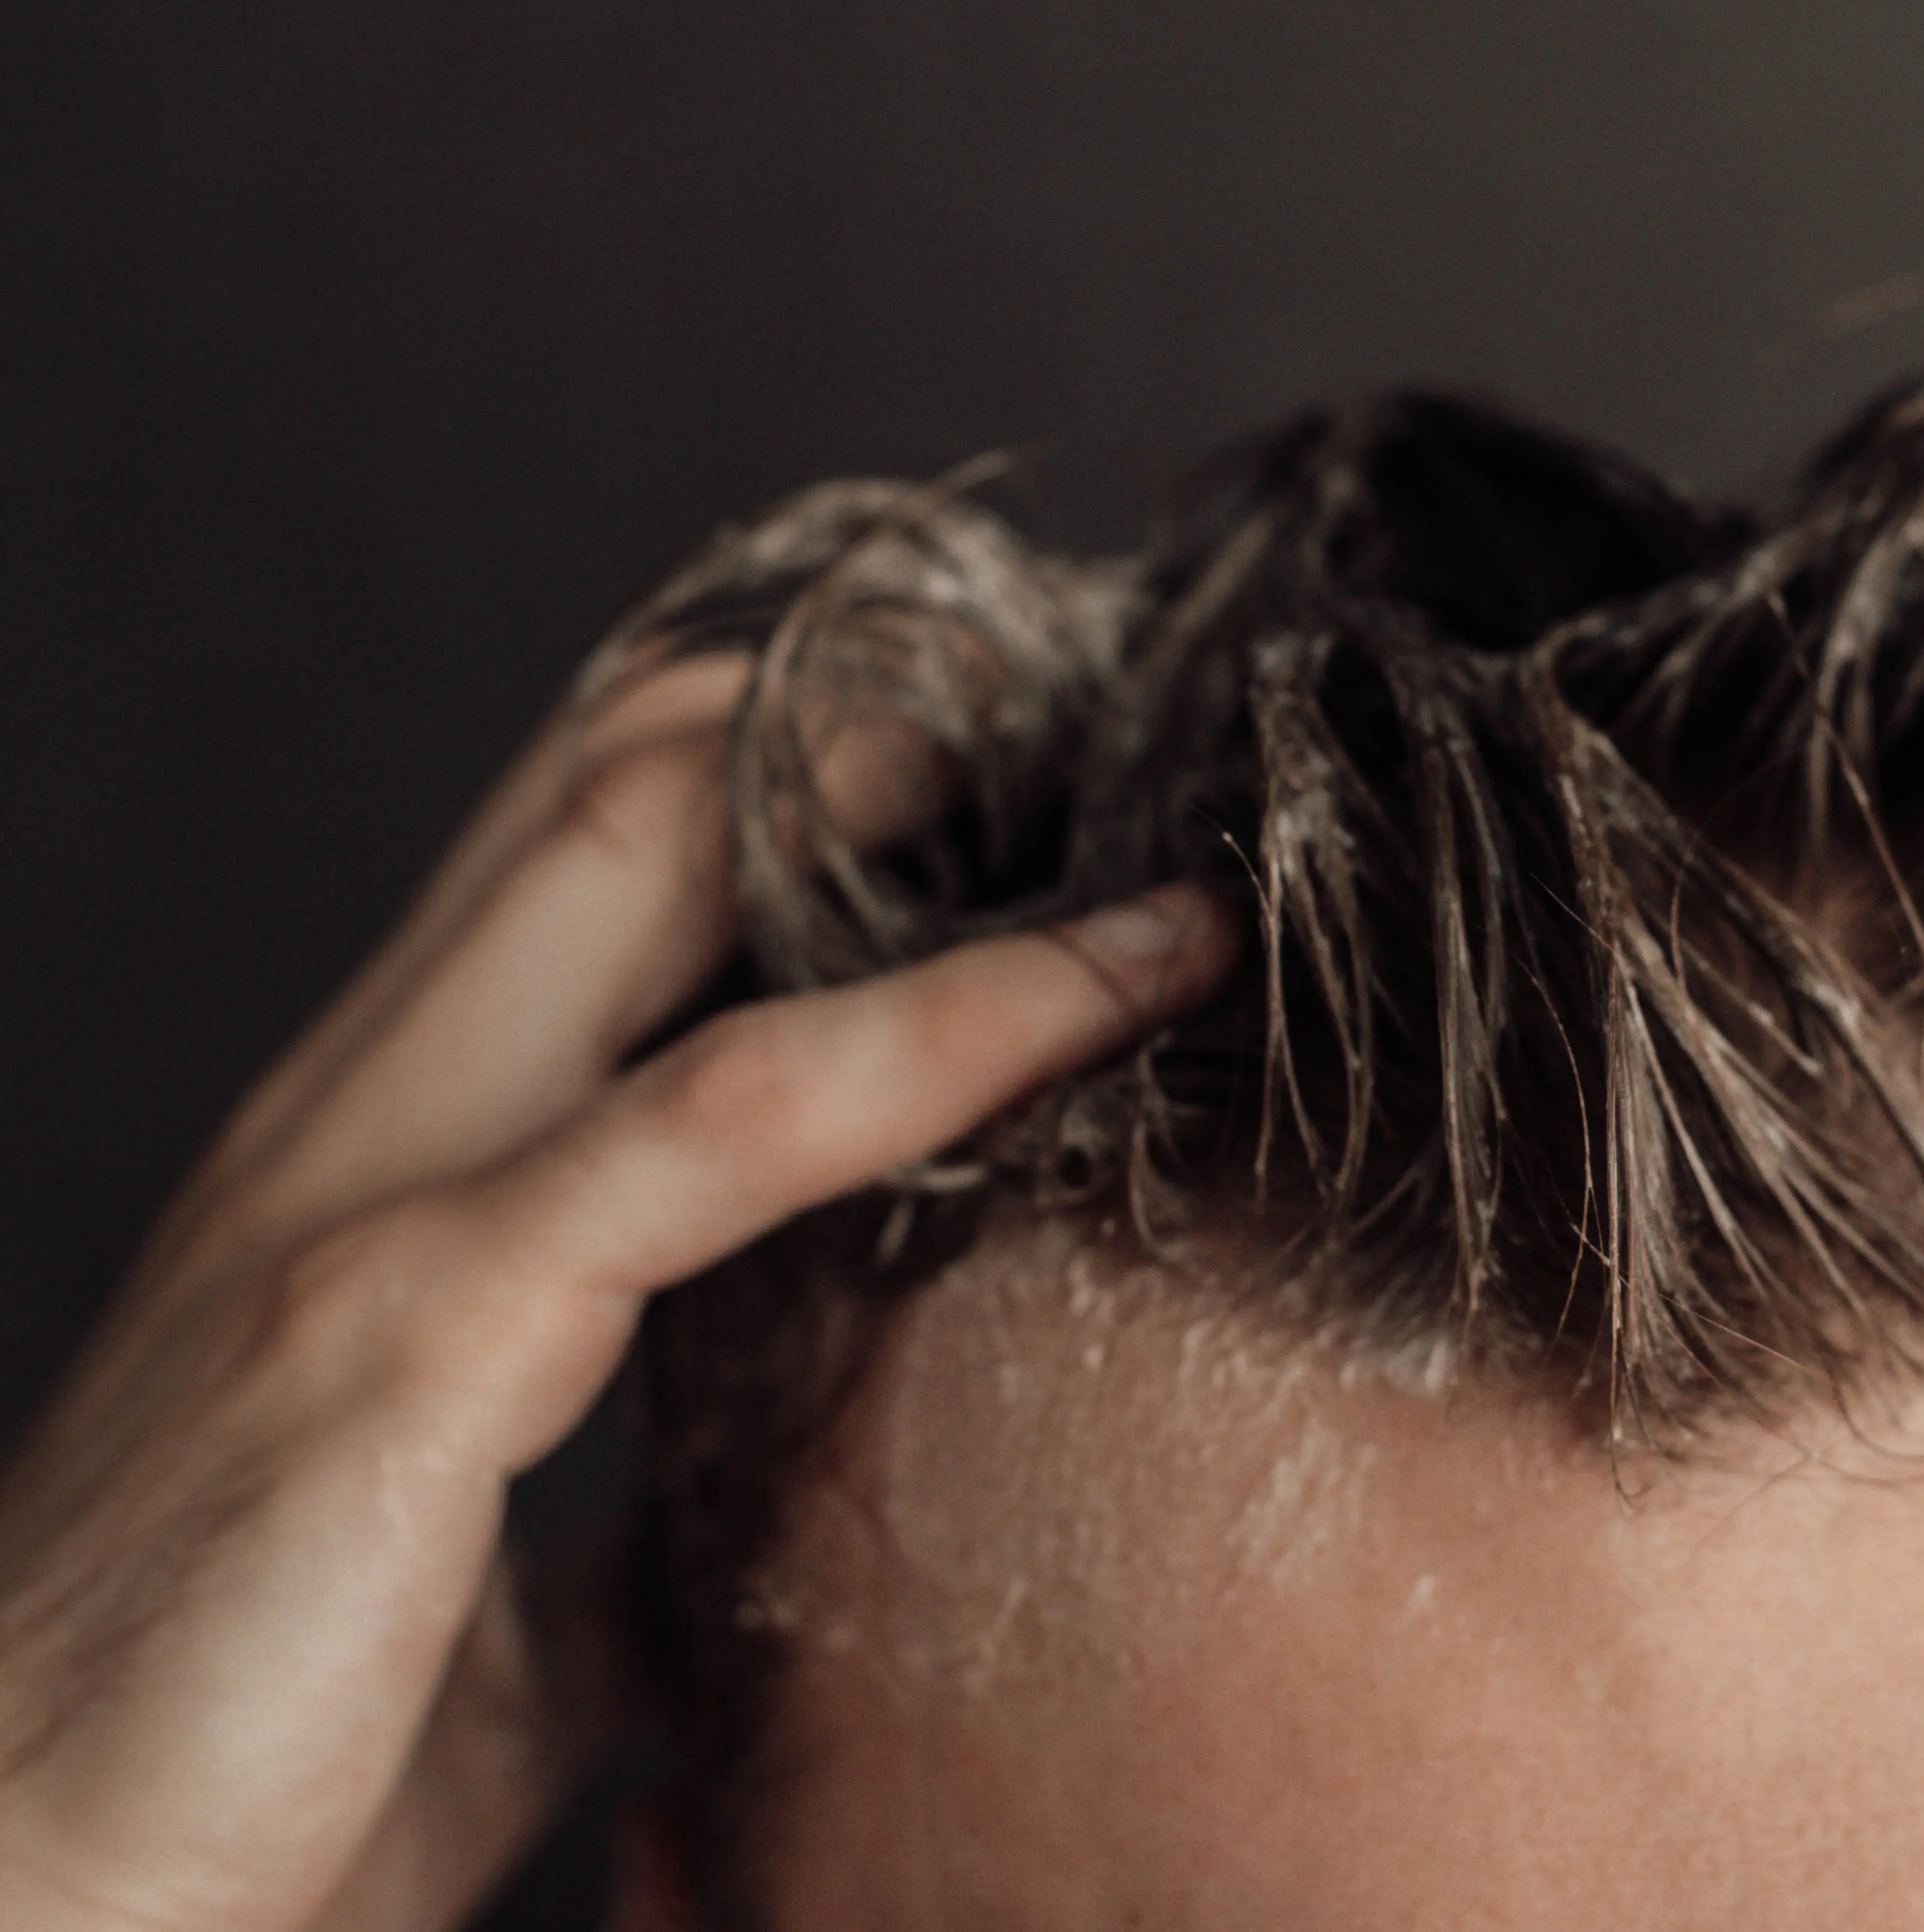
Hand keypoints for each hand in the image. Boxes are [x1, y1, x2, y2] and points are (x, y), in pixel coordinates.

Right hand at [0, 662, 1234, 1931]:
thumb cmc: (225, 1780)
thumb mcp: (465, 1615)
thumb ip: (593, 1528)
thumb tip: (720, 1521)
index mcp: (374, 1177)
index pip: (571, 867)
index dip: (778, 776)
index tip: (998, 778)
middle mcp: (356, 1128)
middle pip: (610, 790)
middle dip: (849, 713)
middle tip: (1079, 713)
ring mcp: (372, 1201)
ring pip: (646, 855)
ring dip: (905, 785)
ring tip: (1127, 794)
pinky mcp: (409, 1324)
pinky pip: (732, 1116)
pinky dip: (950, 1029)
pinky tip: (1119, 982)